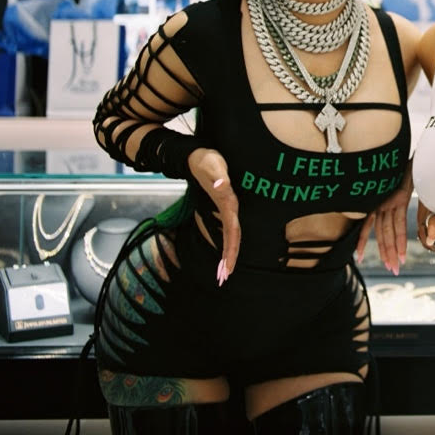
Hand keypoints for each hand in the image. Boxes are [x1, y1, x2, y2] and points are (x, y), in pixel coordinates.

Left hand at [187, 148, 240, 285]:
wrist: (200, 154)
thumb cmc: (206, 158)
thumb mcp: (212, 164)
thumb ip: (219, 177)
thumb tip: (221, 187)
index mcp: (230, 203)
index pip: (233, 231)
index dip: (231, 250)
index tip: (228, 268)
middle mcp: (231, 208)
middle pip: (234, 238)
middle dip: (230, 259)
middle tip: (223, 280)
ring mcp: (227, 209)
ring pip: (231, 236)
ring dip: (228, 255)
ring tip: (222, 275)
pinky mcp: (222, 208)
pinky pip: (226, 230)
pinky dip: (225, 244)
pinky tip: (223, 254)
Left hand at [355, 169, 412, 274]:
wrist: (406, 155)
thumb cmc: (398, 168)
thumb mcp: (390, 183)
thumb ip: (387, 195)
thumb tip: (387, 204)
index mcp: (376, 201)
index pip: (366, 225)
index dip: (362, 242)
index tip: (358, 257)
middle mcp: (380, 203)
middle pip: (381, 233)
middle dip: (384, 253)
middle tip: (389, 270)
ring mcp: (389, 202)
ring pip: (388, 232)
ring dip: (392, 252)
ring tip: (394, 268)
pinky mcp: (399, 200)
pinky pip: (400, 225)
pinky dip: (401, 242)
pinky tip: (402, 255)